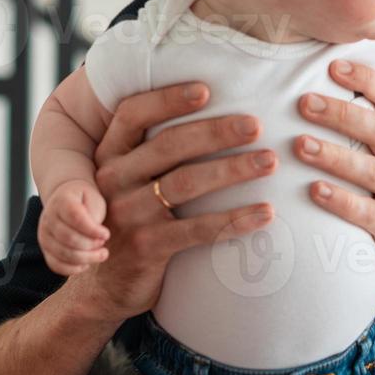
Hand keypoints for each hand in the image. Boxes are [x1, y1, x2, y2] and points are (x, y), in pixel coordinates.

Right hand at [38, 178, 110, 275]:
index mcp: (61, 201)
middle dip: (91, 245)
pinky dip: (73, 269)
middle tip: (103, 244)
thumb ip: (94, 214)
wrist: (66, 199)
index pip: (75, 218)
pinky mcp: (45, 249)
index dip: (92, 230)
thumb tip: (94, 235)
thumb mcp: (94, 199)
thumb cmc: (84, 200)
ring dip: (86, 258)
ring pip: (63, 254)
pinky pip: (55, 265)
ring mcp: (44, 235)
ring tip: (100, 254)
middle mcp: (48, 218)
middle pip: (69, 238)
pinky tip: (86, 263)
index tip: (107, 234)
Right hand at [75, 82, 276, 320]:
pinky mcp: (145, 247)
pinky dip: (234, 220)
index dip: (168, 98)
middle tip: (257, 125)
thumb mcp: (128, 181)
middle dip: (217, 132)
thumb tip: (209, 105)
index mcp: (108, 154)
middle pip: (170, 145)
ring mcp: (126, 215)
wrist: (104, 285)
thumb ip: (152, 151)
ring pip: (186, 183)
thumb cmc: (130, 219)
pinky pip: (196, 230)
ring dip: (233, 170)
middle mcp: (112, 180)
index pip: (132, 114)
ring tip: (270, 162)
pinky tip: (265, 213)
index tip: (207, 89)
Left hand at [292, 59, 374, 298]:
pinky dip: (340, 200)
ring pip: (371, 171)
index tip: (332, 66)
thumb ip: (367, 129)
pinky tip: (314, 190)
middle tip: (304, 102)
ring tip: (300, 145)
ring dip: (333, 155)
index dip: (365, 80)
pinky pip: (367, 213)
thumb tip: (319, 89)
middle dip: (341, 114)